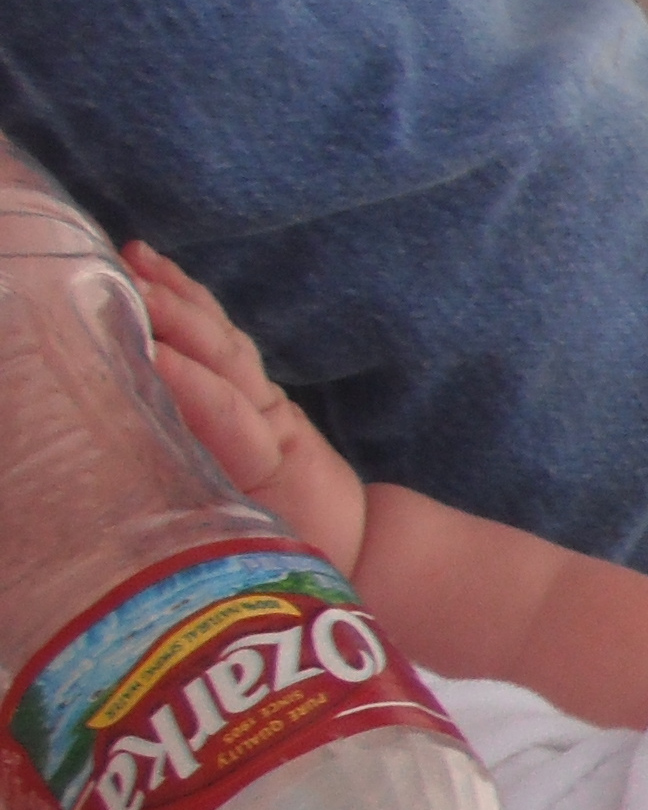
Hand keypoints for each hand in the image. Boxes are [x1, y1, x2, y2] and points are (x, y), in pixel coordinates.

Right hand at [126, 244, 372, 567]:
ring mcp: (264, 402)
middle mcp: (268, 423)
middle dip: (178, 319)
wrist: (361, 540)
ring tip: (133, 259)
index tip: (149, 355)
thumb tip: (160, 532)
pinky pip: (220, 340)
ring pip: (222, 340)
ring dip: (180, 297)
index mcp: (270, 464)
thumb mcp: (263, 547)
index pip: (230, 413)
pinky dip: (190, 303)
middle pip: (225, 360)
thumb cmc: (299, 550)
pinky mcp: (255, 392)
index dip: (192, 383)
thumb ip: (224, 526)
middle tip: (125, 284)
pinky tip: (157, 274)